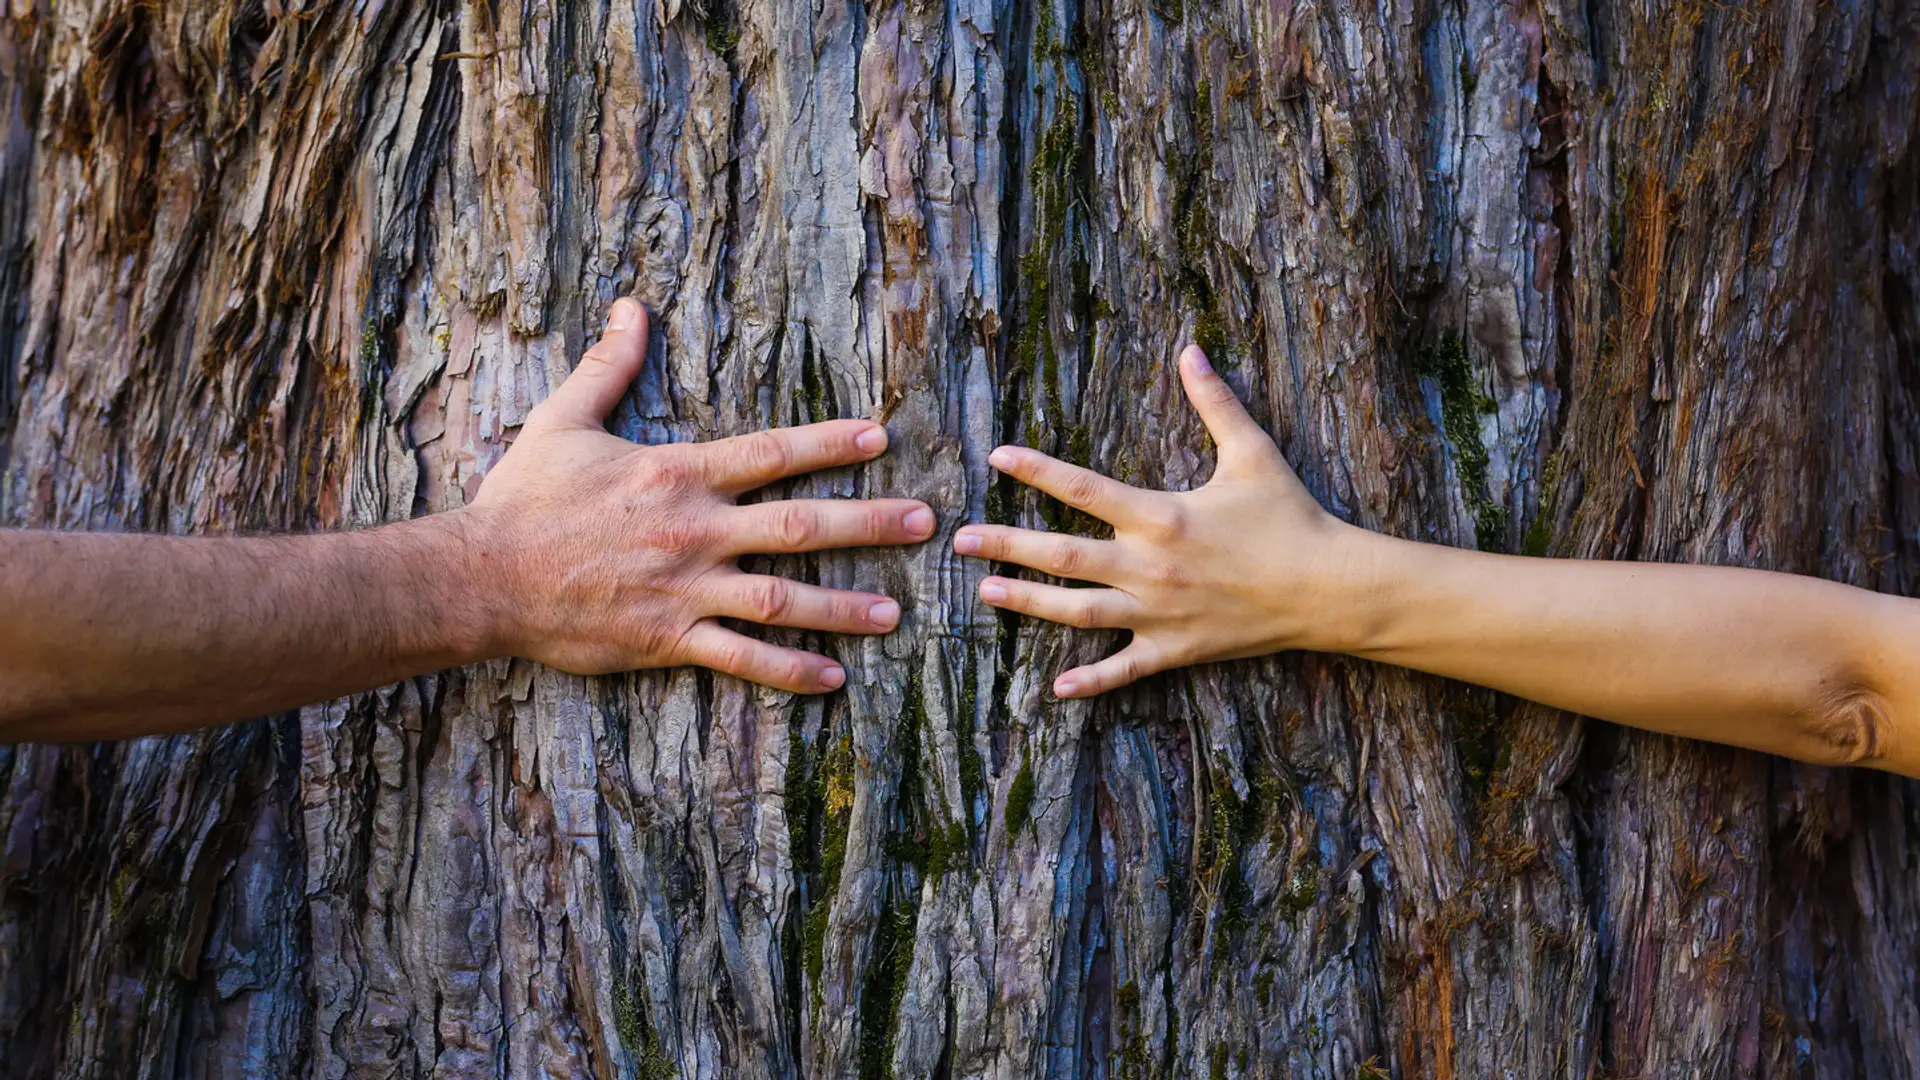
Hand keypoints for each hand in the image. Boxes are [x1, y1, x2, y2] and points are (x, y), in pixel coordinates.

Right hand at [465, 298, 933, 691]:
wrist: (481, 576)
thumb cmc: (523, 498)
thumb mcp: (563, 418)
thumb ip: (609, 365)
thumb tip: (629, 306)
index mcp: (678, 474)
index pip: (771, 453)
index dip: (829, 444)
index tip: (880, 437)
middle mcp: (694, 531)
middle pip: (799, 525)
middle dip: (868, 522)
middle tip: (924, 522)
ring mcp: (685, 590)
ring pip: (782, 599)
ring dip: (843, 607)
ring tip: (896, 613)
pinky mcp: (667, 640)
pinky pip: (740, 659)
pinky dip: (788, 670)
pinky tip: (832, 679)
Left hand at [954, 345, 1375, 697]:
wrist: (1328, 587)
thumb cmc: (1290, 516)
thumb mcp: (1252, 451)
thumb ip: (1214, 401)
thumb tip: (1191, 348)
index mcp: (1161, 515)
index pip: (1083, 488)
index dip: (1037, 470)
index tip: (997, 458)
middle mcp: (1150, 566)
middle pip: (1062, 555)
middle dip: (1007, 545)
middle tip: (961, 539)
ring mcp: (1159, 612)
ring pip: (1078, 611)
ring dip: (1028, 603)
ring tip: (985, 593)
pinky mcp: (1176, 649)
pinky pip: (1125, 669)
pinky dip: (1091, 680)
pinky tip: (1055, 687)